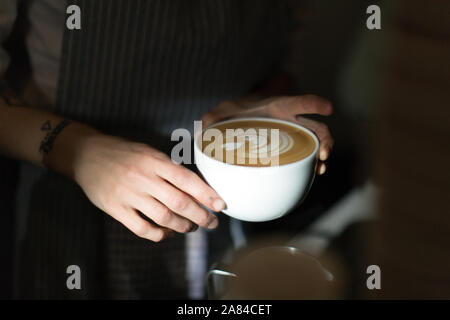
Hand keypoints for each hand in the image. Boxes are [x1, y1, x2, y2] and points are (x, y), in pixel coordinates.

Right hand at [68, 133, 225, 241]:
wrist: (85, 154)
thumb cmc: (123, 153)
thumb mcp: (149, 152)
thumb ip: (170, 169)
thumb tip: (198, 188)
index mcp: (154, 161)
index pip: (187, 179)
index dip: (207, 194)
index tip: (221, 205)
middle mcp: (143, 177)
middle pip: (179, 202)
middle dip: (201, 216)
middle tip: (212, 223)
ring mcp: (128, 194)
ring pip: (164, 217)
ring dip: (183, 226)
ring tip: (191, 227)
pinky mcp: (116, 209)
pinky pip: (142, 229)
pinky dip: (159, 235)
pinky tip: (167, 233)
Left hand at [201, 95, 333, 173]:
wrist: (240, 121)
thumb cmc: (233, 113)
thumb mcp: (221, 113)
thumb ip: (211, 120)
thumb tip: (200, 133)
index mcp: (278, 108)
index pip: (299, 103)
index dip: (314, 103)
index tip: (329, 108)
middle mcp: (290, 122)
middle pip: (315, 127)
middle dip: (325, 139)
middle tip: (323, 153)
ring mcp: (293, 136)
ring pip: (315, 144)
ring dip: (321, 156)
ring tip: (321, 169)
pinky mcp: (290, 150)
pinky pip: (304, 158)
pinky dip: (310, 167)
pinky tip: (311, 176)